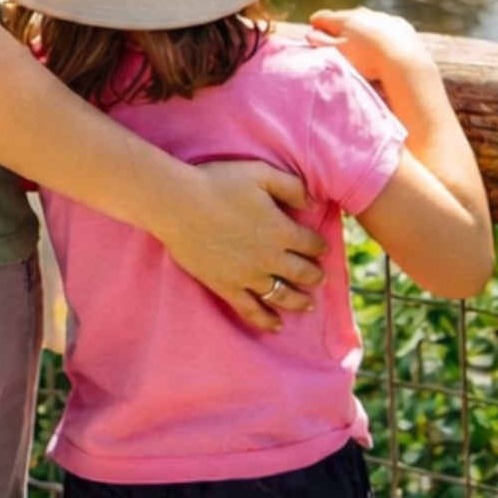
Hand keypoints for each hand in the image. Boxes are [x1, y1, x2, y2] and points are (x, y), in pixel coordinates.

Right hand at [156, 158, 328, 332]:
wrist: (177, 203)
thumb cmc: (216, 182)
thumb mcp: (258, 172)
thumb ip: (290, 186)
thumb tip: (313, 203)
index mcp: (280, 229)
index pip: (312, 243)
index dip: (319, 245)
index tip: (320, 247)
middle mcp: (270, 257)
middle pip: (303, 272)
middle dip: (315, 274)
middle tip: (319, 276)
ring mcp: (248, 275)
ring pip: (283, 295)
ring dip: (299, 301)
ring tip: (308, 304)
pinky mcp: (226, 286)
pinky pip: (251, 310)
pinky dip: (266, 320)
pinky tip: (276, 324)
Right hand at [308, 7, 433, 88]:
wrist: (405, 62)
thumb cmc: (368, 60)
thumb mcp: (340, 53)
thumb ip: (322, 43)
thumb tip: (309, 34)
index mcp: (344, 18)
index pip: (322, 17)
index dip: (316, 25)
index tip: (315, 33)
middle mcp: (363, 13)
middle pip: (345, 17)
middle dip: (340, 27)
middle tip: (339, 42)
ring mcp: (383, 17)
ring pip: (367, 20)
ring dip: (362, 29)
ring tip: (364, 46)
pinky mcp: (401, 24)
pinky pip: (387, 26)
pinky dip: (382, 33)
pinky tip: (385, 45)